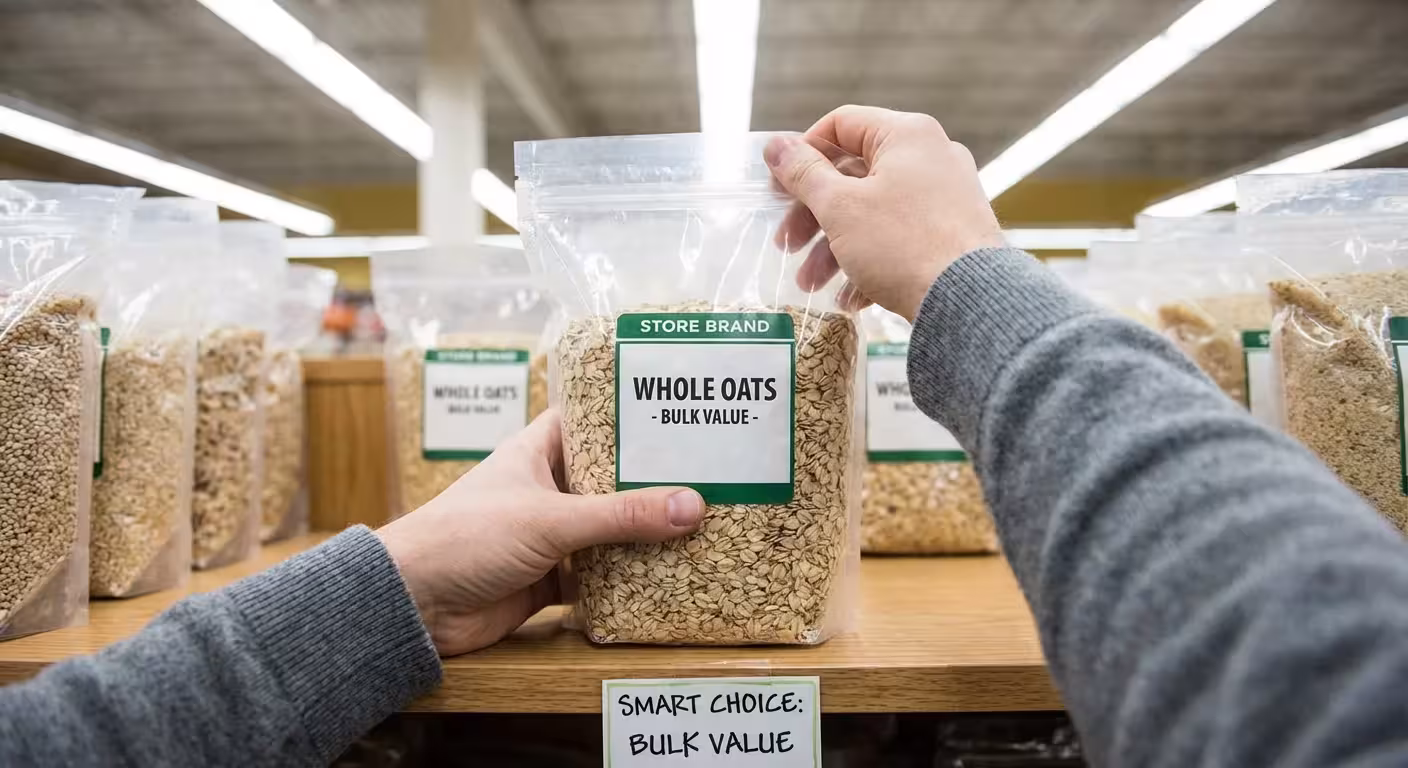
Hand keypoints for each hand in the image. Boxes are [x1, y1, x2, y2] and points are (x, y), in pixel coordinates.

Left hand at [376, 411, 703, 655]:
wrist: (415, 604)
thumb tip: (693, 505)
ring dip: (643, 534)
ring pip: (607, 530)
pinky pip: (599, 576)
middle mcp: (545, 489)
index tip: (676, 411)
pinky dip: (627, 579)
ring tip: (702, 523)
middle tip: (708, 474)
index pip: (588, 419)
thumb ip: (621, 515)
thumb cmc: (467, 537)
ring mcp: (548, 536)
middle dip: (650, 482)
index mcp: (536, 453)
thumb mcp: (550, 518)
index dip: (626, 415)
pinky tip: (669, 575)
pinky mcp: (549, 579)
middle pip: (608, 478)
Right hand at [765, 105, 1005, 321]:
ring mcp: (946, 196)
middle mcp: (931, 157)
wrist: (968, 301)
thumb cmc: (904, 244)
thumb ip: (804, 173)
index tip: (780, 187)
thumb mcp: (840, 207)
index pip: (841, 124)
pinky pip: (900, 238)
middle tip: (786, 244)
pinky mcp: (953, 233)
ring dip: (833, 247)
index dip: (803, 153)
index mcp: (906, 135)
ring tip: (811, 283)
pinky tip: (850, 297)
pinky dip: (869, 261)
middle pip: (853, 175)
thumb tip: (776, 145)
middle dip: (813, 216)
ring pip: (873, 212)